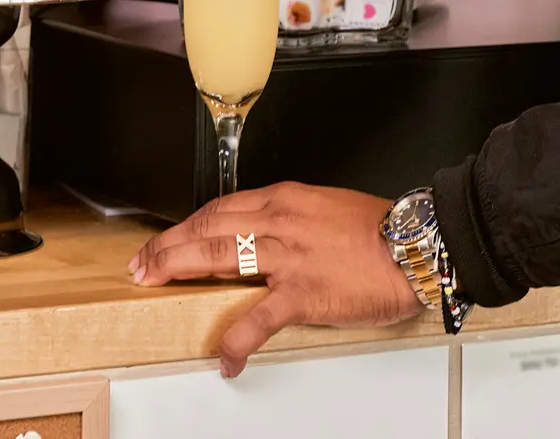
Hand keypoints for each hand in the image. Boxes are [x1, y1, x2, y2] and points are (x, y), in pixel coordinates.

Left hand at [129, 183, 421, 376]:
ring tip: (153, 286)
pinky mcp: (303, 293)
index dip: (185, 225)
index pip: (220, 207)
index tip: (165, 240)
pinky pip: (257, 320)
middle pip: (207, 228)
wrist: (418, 244)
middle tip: (141, 264)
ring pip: (217, 257)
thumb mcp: (327, 208)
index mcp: (286, 200)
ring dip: (177, 271)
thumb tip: (262, 238)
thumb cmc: (381, 231)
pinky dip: (235, 342)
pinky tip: (226, 358)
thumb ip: (291, 221)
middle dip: (166, 246)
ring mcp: (288, 257)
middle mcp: (280, 222)